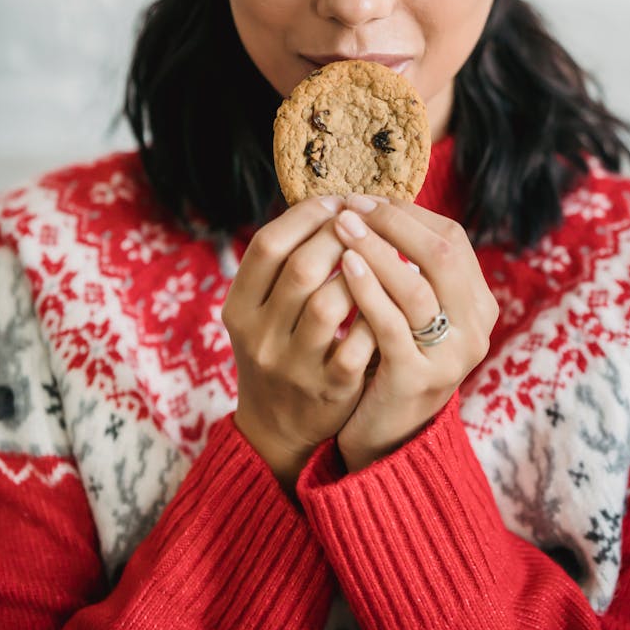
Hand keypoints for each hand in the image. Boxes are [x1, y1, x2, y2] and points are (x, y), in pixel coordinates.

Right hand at [222, 196, 376, 490]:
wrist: (278, 428)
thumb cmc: (280, 347)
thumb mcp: (262, 310)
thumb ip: (284, 264)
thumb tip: (331, 201)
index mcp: (239, 308)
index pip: (267, 245)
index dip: (304, 217)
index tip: (335, 204)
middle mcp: (259, 336)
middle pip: (301, 268)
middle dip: (340, 237)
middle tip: (365, 223)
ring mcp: (293, 365)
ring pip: (330, 303)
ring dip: (361, 273)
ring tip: (379, 257)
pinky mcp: (329, 389)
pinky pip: (358, 343)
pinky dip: (377, 315)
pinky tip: (390, 300)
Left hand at [332, 197, 498, 472]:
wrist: (385, 440)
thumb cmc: (389, 361)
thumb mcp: (410, 313)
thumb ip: (406, 268)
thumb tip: (373, 203)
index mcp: (478, 305)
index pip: (452, 239)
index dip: (407, 215)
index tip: (365, 200)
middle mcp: (475, 329)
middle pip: (442, 256)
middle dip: (393, 224)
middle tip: (351, 206)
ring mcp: (450, 357)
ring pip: (417, 287)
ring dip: (377, 250)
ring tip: (342, 226)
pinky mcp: (418, 380)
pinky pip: (392, 324)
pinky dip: (368, 289)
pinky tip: (344, 266)